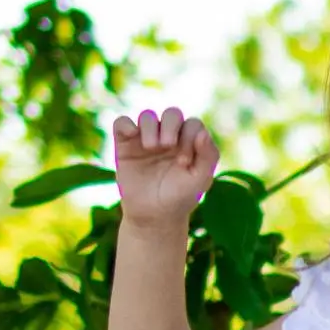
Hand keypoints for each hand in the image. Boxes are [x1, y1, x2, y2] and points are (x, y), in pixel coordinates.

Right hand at [113, 104, 217, 226]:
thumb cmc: (180, 197)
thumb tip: (202, 132)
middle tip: (168, 146)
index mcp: (189, 143)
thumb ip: (207, 156)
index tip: (184, 162)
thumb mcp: (199, 179)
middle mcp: (169, 137)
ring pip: (147, 115)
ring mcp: (146, 139)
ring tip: (152, 147)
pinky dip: (126, 124)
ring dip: (151, 126)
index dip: (190, 137)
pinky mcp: (125, 144)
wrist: (153, 216)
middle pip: (172, 114)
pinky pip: (122, 123)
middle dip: (171, 126)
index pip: (193, 124)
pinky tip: (132, 136)